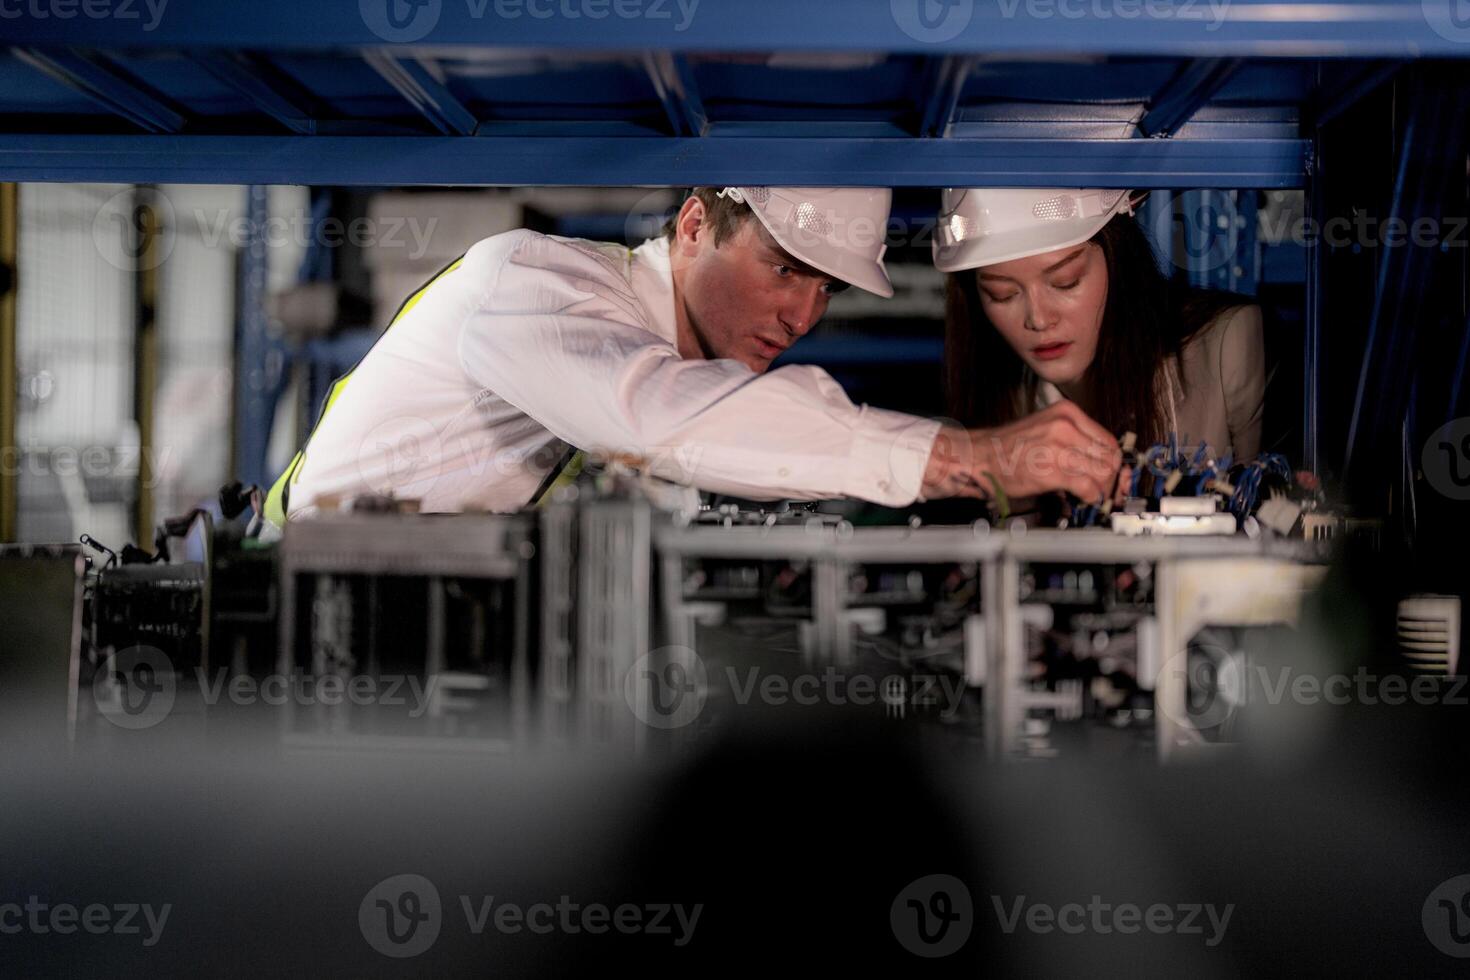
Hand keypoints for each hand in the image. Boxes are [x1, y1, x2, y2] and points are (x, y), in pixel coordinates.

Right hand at [921, 401, 1122, 503]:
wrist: (979, 457)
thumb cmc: (1007, 447)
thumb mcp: (1045, 428)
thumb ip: (1073, 438)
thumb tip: (1098, 459)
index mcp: (1066, 413)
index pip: (1108, 439)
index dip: (1113, 460)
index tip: (1112, 472)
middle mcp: (1065, 427)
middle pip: (1109, 456)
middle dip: (1110, 476)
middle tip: (1105, 487)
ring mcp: (1059, 448)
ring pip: (1103, 472)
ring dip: (1102, 488)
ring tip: (1093, 493)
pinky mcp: (1052, 471)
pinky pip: (1088, 487)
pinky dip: (1092, 496)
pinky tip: (1084, 497)